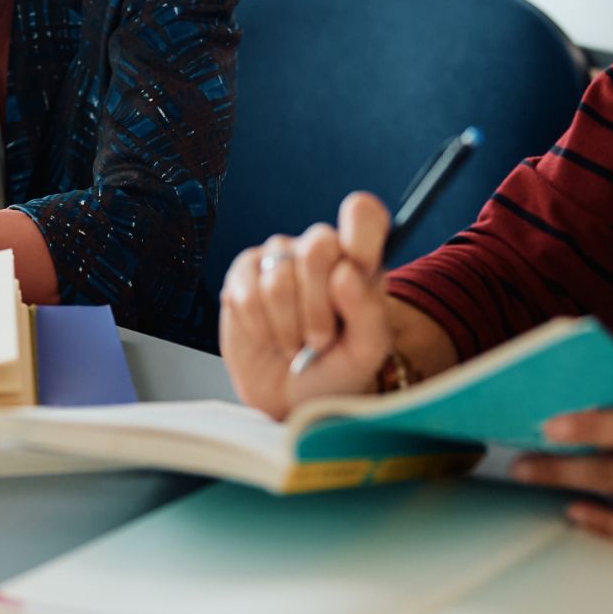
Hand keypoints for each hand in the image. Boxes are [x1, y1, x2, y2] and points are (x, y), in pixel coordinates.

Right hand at [221, 191, 392, 418]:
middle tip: (321, 339)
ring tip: (295, 343)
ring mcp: (279, 257)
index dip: (360, 228)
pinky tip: (269, 336)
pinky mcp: (244, 273)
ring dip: (289, 326)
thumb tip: (345, 272)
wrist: (291, 397)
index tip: (358, 264)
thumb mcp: (366, 351)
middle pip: (319, 246)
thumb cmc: (335, 369)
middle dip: (318, 307)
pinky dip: (261, 327)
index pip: (364, 216)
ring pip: (280, 278)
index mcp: (359, 259)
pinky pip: (248, 293)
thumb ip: (368, 311)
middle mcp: (320, 250)